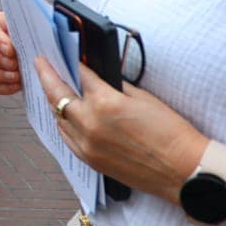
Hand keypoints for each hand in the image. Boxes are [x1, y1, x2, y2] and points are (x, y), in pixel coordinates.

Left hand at [33, 56, 206, 201]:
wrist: (185, 171)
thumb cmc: (172, 133)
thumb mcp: (143, 98)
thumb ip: (115, 87)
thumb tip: (98, 78)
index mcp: (104, 103)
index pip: (79, 75)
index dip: (71, 62)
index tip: (63, 54)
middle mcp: (89, 123)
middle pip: (58, 94)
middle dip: (48, 76)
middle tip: (40, 63)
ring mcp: (87, 144)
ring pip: (58, 118)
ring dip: (54, 101)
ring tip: (51, 88)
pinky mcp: (90, 161)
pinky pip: (66, 138)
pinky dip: (63, 124)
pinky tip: (64, 116)